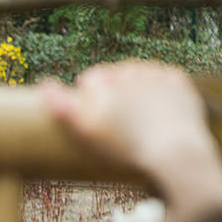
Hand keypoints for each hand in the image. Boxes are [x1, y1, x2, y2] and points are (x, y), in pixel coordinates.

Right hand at [40, 61, 221, 209]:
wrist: (174, 151)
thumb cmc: (125, 148)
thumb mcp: (86, 132)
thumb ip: (61, 107)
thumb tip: (44, 85)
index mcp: (102, 81)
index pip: (88, 79)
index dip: (89, 100)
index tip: (97, 120)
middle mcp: (126, 70)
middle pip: (112, 75)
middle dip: (112, 92)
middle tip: (118, 123)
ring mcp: (153, 72)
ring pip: (137, 74)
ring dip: (135, 89)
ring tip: (138, 119)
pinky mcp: (176, 78)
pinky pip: (163, 78)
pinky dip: (159, 91)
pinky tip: (158, 111)